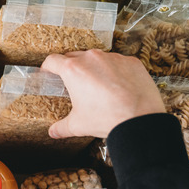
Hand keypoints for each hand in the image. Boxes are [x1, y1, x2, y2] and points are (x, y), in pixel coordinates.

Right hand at [42, 50, 165, 138]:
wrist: (140, 119)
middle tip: (73, 83)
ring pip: (97, 58)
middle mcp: (92, 58)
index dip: (48, 67)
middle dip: (71, 68)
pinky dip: (115, 71)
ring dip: (94, 68)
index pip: (53, 60)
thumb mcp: (78, 125)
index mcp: (73, 70)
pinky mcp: (131, 61)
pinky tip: (118, 86)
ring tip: (98, 85)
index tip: (48, 73)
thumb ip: (62, 127)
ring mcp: (113, 58)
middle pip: (74, 56)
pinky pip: (118, 62)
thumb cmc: (107, 118)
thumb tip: (53, 132)